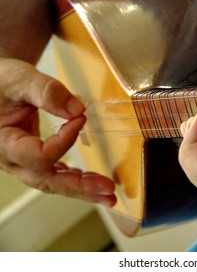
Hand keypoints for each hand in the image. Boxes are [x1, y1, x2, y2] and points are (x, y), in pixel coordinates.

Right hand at [0, 58, 115, 205]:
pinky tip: (92, 181)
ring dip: (82, 188)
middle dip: (81, 187)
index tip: (80, 119)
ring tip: (108, 194)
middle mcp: (11, 159)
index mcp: (3, 142)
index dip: (64, 141)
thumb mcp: (19, 78)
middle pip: (48, 181)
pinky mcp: (32, 159)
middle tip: (109, 191)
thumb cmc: (1, 80)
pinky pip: (54, 174)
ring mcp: (21, 162)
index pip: (39, 155)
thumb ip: (47, 92)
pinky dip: (74, 179)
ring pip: (53, 182)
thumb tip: (78, 110)